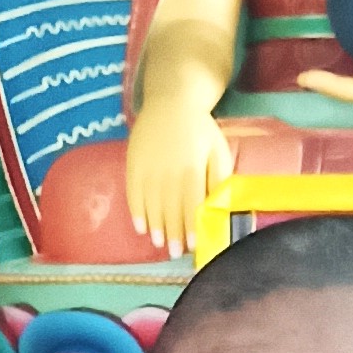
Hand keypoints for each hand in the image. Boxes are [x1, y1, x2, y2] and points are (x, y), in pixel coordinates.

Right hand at [126, 99, 235, 256]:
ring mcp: (148, 165)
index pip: (191, 204)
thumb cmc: (200, 130)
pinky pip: (133, 191)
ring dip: (155, 226)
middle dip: (173, 233)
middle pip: (170, 207)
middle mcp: (168, 168)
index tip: (193, 246)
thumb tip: (216, 208)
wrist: (172, 100)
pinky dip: (136, 211)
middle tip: (175, 253)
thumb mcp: (218, 151)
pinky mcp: (133, 161)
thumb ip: (219, 179)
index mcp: (191, 167)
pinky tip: (141, 227)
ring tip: (159, 244)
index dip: (191, 227)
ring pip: (151, 202)